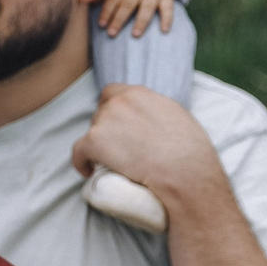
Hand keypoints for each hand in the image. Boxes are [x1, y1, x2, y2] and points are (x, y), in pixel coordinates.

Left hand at [66, 84, 227, 214]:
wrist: (185, 172)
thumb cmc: (189, 150)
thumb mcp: (175, 115)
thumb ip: (152, 108)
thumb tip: (143, 115)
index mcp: (138, 93)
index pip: (112, 94)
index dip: (111, 111)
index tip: (116, 126)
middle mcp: (119, 102)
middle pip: (101, 114)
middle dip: (107, 129)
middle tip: (119, 149)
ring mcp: (104, 121)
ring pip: (92, 133)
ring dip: (98, 146)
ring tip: (113, 162)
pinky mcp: (94, 142)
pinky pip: (77, 152)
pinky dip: (80, 162)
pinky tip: (88, 171)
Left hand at [98, 0, 179, 35]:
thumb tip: (89, 1)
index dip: (107, 11)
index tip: (101, 24)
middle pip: (128, 5)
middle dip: (119, 19)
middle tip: (112, 33)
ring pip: (146, 7)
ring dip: (141, 21)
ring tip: (135, 35)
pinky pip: (168, 8)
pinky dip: (167, 19)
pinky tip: (164, 30)